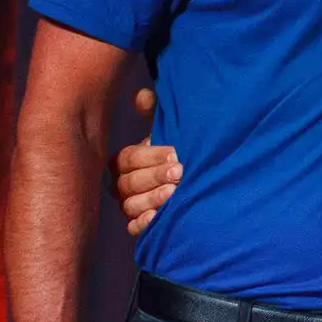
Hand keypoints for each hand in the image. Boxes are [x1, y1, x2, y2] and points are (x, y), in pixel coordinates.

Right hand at [112, 87, 181, 236]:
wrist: (199, 181)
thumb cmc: (180, 153)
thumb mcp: (170, 130)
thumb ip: (155, 113)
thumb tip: (143, 94)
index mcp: (127, 160)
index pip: (128, 158)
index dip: (150, 156)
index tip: (175, 153)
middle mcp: (123, 184)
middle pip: (128, 183)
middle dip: (155, 176)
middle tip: (180, 171)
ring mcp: (129, 206)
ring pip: (130, 205)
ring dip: (152, 198)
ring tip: (175, 193)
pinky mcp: (138, 225)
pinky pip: (134, 227)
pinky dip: (146, 223)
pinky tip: (161, 216)